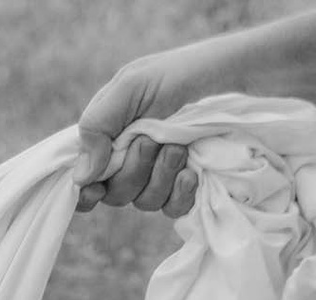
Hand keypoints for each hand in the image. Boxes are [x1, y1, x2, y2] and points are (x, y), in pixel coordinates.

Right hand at [75, 48, 217, 216]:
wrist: (235, 76)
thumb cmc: (180, 73)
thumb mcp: (130, 86)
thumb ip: (97, 126)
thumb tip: (80, 177)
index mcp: (109, 139)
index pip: (85, 180)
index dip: (85, 193)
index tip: (95, 191)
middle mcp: (131, 161)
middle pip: (114, 194)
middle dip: (132, 171)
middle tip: (151, 141)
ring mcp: (161, 175)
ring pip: (143, 201)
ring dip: (160, 176)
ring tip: (179, 147)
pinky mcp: (188, 186)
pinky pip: (173, 209)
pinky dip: (179, 194)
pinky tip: (191, 173)